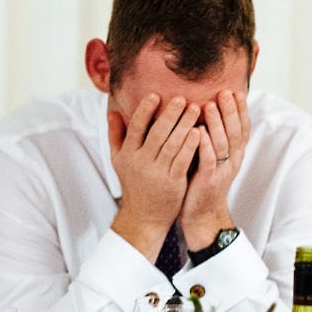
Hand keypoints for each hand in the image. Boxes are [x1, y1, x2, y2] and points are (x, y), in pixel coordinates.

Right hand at [109, 94, 199, 259]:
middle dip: (170, 114)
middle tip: (182, 98)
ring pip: (172, 144)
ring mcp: (157, 172)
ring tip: (196, 109)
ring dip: (184, 125)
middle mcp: (141, 162)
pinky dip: (190, 145)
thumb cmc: (133, 183)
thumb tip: (112, 110)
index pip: (136, 127)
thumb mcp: (118, 160)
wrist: (143, 216)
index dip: (145, 110)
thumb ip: (116, 134)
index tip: (156, 95)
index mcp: (128, 153)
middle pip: (157, 133)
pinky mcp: (173, 182)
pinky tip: (199, 132)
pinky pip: (183, 160)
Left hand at [180, 90, 247, 249]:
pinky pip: (209, 160)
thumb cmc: (203, 182)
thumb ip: (213, 137)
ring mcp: (222, 170)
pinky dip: (205, 145)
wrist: (202, 215)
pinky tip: (199, 131)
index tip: (236, 91)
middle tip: (225, 92)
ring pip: (223, 143)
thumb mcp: (213, 157)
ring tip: (211, 105)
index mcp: (235, 154)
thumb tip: (206, 110)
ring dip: (217, 123)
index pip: (243, 128)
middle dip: (231, 110)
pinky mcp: (209, 180)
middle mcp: (233, 160)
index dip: (241, 110)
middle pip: (236, 131)